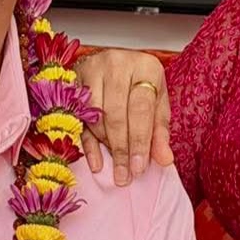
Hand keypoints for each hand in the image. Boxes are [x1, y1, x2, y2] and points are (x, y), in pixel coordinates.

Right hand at [73, 49, 172, 186]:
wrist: (117, 64)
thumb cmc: (140, 85)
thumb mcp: (157, 105)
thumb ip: (160, 133)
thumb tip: (164, 160)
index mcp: (146, 67)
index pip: (142, 109)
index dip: (140, 141)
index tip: (138, 168)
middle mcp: (118, 63)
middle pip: (116, 114)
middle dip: (121, 150)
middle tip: (124, 176)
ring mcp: (93, 68)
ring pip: (95, 115)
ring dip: (105, 144)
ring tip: (115, 164)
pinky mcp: (74, 78)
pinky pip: (78, 116)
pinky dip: (87, 142)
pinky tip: (96, 161)